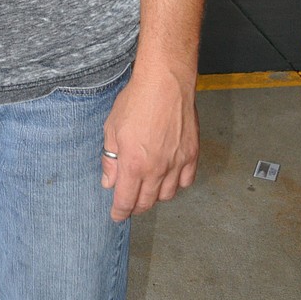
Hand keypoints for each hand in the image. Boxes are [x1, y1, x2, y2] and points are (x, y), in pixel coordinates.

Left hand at [100, 65, 198, 221]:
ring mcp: (177, 163)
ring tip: (148, 188)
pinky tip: (169, 177)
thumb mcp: (112, 128)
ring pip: (167, 195)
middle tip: (130, 202)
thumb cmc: (136, 101)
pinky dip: (177, 184)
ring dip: (156, 196)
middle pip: (147, 202)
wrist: (165, 83)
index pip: (126, 201)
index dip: (120, 212)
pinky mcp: (192, 155)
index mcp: (133, 164)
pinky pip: (186, 181)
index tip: (117, 216)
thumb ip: (110, 159)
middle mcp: (157, 169)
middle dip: (136, 206)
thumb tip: (109, 182)